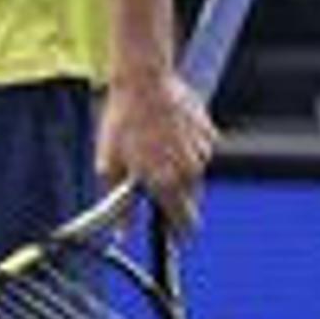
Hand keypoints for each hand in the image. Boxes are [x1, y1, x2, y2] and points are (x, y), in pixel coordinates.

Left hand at [99, 66, 218, 233]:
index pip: (183, 222)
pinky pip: (199, 152)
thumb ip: (120, 205)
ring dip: (179, 170)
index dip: (178, 232)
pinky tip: (168, 132)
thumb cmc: (123, 121)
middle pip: (190, 200)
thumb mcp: (110, 165)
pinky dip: (187, 149)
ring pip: (194, 175)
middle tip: (155, 179)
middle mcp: (189, 172)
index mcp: (165, 183)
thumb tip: (122, 233)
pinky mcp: (209, 135)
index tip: (177, 237)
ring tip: (156, 147)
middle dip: (175, 197)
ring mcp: (202, 153)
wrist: (144, 81)